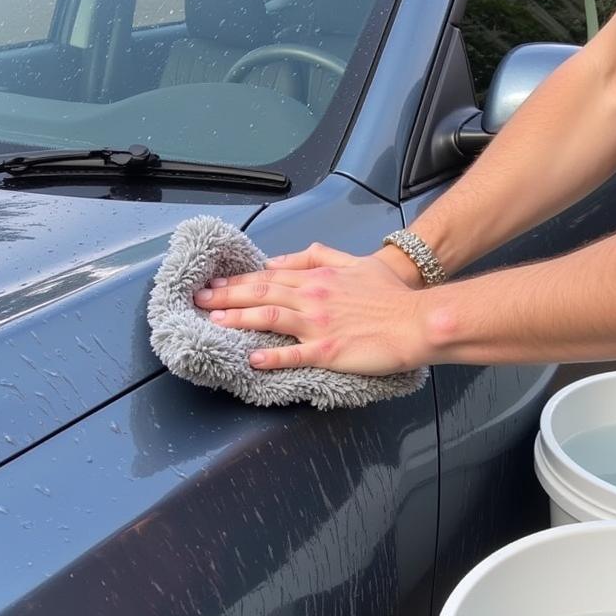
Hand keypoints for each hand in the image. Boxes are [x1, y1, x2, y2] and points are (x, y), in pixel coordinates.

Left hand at [192, 242, 427, 373]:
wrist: (417, 319)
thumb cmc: (391, 294)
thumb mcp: (354, 263)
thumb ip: (317, 257)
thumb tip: (280, 259)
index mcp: (317, 277)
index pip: (269, 276)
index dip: (238, 280)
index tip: (214, 282)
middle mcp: (312, 297)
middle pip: (261, 294)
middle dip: (226, 296)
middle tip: (198, 299)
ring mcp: (319, 324)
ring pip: (269, 319)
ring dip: (238, 320)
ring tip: (213, 321)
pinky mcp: (329, 350)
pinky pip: (294, 354)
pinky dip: (272, 356)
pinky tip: (251, 359)